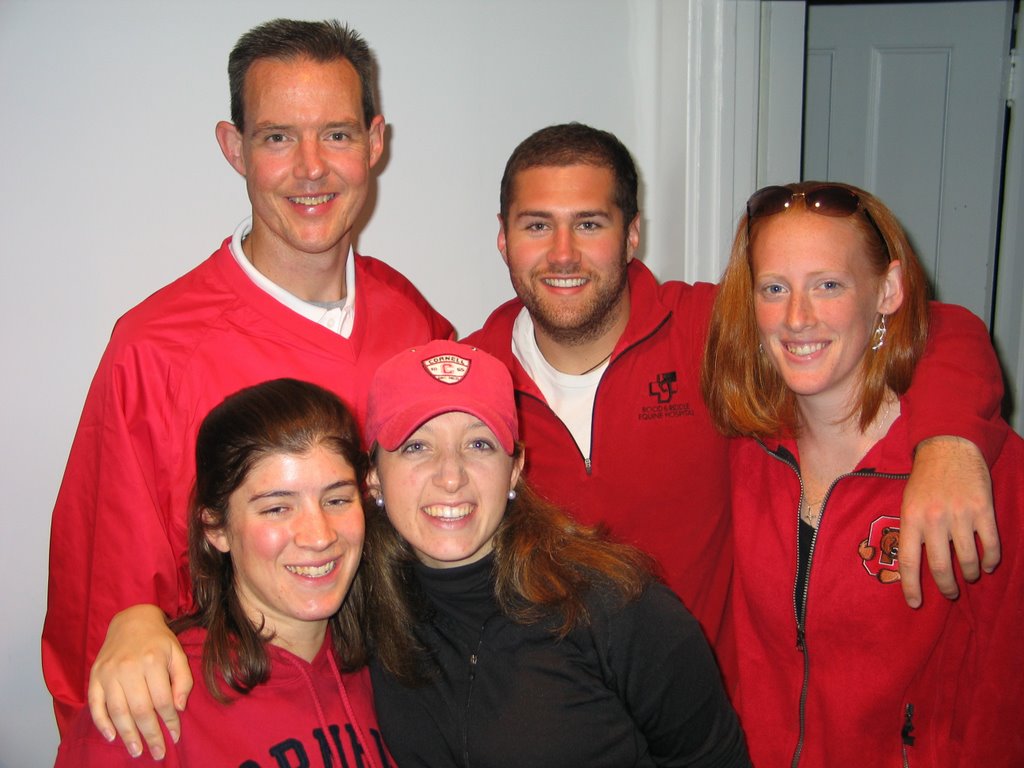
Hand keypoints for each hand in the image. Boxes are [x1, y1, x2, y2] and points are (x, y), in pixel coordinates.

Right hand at [88, 604, 192, 759]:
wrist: (132, 620)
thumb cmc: (158, 640)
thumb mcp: (177, 653)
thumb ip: (183, 679)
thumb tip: (178, 708)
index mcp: (153, 660)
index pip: (163, 699)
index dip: (169, 721)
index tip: (174, 736)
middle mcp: (129, 667)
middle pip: (140, 709)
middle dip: (150, 734)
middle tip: (157, 752)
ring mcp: (108, 672)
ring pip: (118, 711)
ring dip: (127, 735)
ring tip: (136, 751)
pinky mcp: (95, 676)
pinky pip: (95, 704)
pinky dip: (102, 723)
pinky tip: (112, 737)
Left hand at [899, 436, 999, 607]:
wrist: (948, 447)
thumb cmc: (924, 478)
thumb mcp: (907, 502)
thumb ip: (912, 530)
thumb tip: (913, 564)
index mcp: (911, 518)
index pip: (908, 561)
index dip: (911, 587)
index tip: (914, 604)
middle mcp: (934, 519)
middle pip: (941, 567)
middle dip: (947, 587)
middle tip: (950, 593)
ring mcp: (960, 515)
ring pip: (969, 560)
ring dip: (971, 574)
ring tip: (970, 576)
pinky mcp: (983, 510)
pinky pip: (991, 545)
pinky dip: (991, 560)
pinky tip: (989, 565)